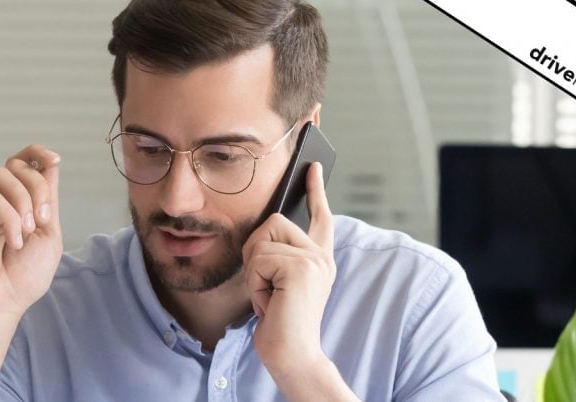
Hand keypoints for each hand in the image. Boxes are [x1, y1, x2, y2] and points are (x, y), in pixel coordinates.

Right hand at [0, 145, 62, 322]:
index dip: (38, 153)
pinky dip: (10, 219)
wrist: (0, 304)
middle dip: (39, 188)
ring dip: (25, 201)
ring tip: (29, 231)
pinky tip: (13, 242)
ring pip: (3, 175)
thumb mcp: (49, 233)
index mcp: (18, 204)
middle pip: (18, 166)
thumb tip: (50, 164)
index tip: (55, 159)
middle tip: (44, 219)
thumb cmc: (24, 276)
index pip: (23, 164)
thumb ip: (48, 199)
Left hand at [242, 162, 335, 374]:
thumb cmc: (281, 323)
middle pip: (274, 221)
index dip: (315, 190)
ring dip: (254, 271)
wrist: (292, 354)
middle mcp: (321, 256)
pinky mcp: (301, 267)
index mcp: (319, 259)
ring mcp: (314, 260)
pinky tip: (270, 302)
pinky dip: (255, 283)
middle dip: (256, 252)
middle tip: (265, 286)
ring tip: (269, 296)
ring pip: (262, 239)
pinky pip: (259, 258)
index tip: (311, 166)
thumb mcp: (280, 282)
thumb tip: (266, 228)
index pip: (319, 216)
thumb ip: (279, 255)